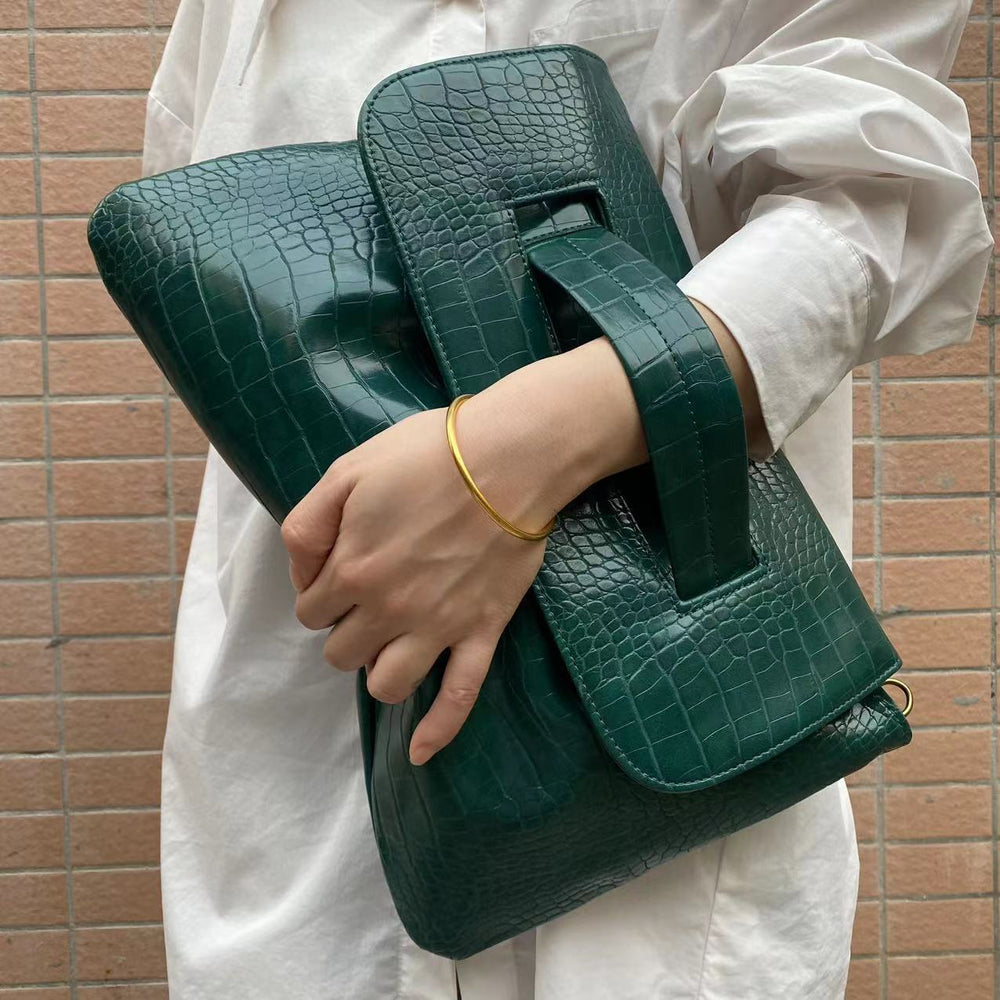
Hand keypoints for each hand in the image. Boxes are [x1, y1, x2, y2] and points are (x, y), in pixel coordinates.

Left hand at [282, 310, 762, 765]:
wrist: (511, 457)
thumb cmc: (428, 454)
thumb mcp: (347, 470)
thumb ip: (307, 526)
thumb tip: (303, 573)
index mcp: (351, 569)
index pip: (310, 611)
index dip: (319, 594)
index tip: (337, 573)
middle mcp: (388, 610)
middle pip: (342, 653)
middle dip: (345, 630)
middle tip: (366, 600)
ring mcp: (438, 628)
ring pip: (388, 685)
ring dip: (379, 671)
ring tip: (388, 646)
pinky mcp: (481, 632)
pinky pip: (459, 697)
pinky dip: (437, 731)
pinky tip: (419, 754)